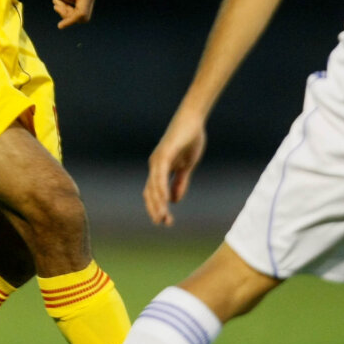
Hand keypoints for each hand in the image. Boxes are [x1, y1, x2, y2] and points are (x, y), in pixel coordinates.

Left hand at [40, 0, 96, 29]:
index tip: (59, 25)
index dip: (71, 20)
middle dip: (68, 15)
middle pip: (81, 17)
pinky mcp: (82, 2)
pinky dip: (65, 11)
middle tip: (56, 5)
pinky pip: (75, 15)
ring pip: (78, 17)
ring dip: (65, 12)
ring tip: (56, 1)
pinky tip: (58, 2)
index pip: (82, 13)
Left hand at [144, 110, 207, 226]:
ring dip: (158, 203)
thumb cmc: (190, 139)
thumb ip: (180, 182)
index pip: (153, 193)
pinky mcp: (164, 153)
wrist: (193, 120)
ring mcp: (158, 159)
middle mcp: (155, 165)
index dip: (158, 207)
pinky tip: (165, 199)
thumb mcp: (186, 166)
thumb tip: (174, 200)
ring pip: (154, 186)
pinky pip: (160, 174)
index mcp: (159, 169)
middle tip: (163, 223)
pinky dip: (161, 187)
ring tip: (163, 217)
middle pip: (150, 192)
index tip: (165, 221)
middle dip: (156, 209)